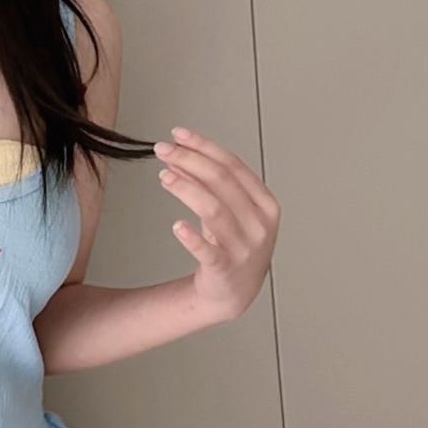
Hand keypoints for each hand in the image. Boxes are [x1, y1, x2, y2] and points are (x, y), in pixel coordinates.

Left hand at [153, 127, 280, 322]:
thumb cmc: (233, 246)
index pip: (232, 165)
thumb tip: (178, 156)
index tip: (178, 135)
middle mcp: (259, 223)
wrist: (234, 292)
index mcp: (264, 203)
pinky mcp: (225, 270)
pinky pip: (208, 251)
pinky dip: (192, 237)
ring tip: (163, 176)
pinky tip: (176, 226)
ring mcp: (244, 248)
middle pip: (221, 182)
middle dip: (189, 160)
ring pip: (213, 210)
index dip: (203, 147)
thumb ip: (206, 186)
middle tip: (162, 150)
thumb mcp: (225, 212)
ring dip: (186, 189)